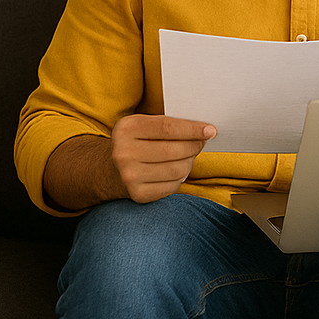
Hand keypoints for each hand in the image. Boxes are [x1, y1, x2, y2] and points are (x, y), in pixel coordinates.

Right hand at [43, 114, 216, 210]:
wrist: (107, 170)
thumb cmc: (135, 142)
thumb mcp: (143, 125)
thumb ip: (169, 124)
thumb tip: (204, 130)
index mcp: (126, 129)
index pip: (167, 128)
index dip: (192, 129)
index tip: (211, 130)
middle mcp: (123, 153)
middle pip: (174, 150)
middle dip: (195, 146)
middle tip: (201, 143)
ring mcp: (129, 176)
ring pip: (177, 169)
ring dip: (190, 162)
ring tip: (188, 156)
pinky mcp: (137, 194)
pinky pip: (173, 186)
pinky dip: (181, 178)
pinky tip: (175, 170)